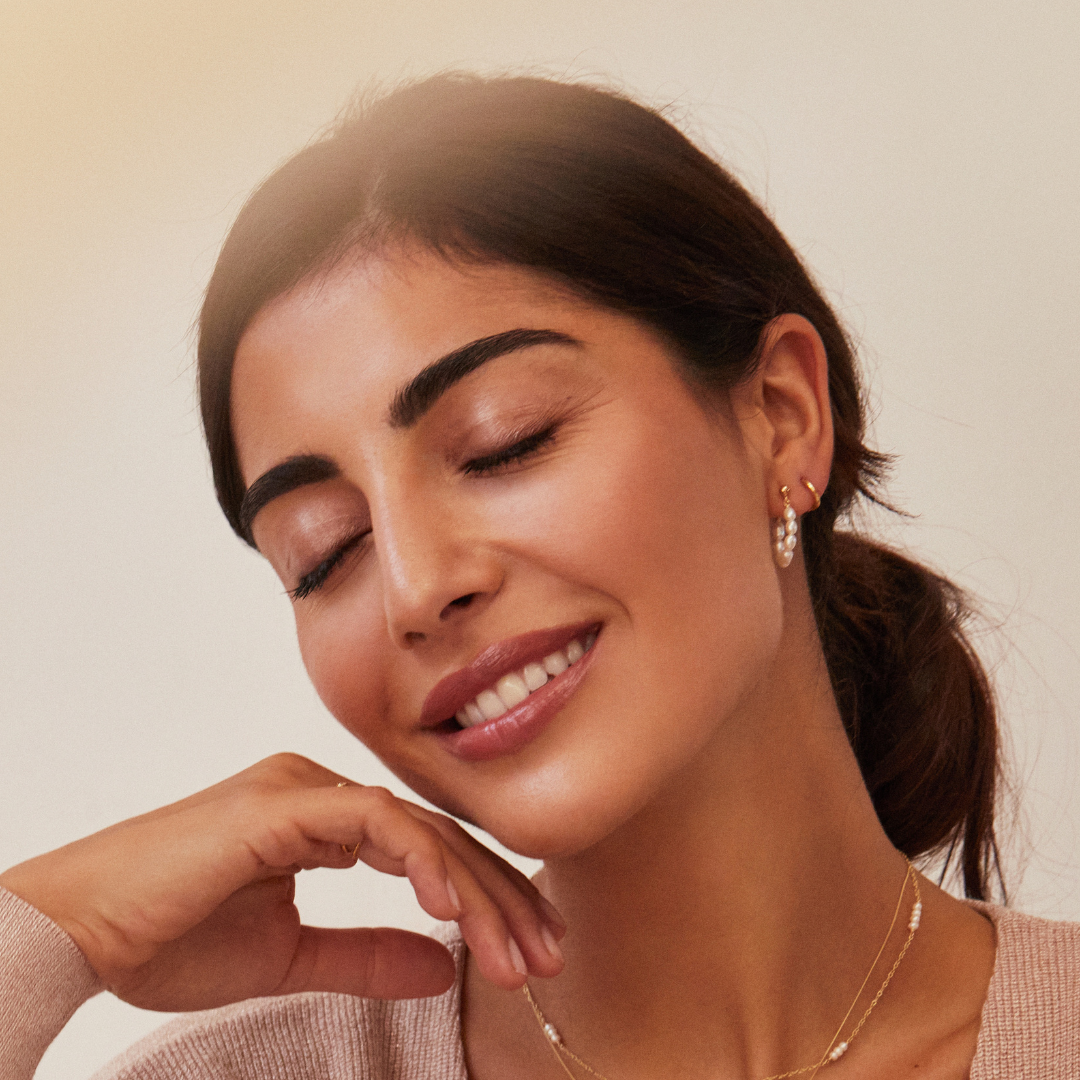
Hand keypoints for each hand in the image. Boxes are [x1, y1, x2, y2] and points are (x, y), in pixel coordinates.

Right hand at [0, 754, 563, 1010]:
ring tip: (519, 951)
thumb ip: (366, 953)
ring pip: (419, 830)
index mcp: (325, 820)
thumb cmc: (167, 938)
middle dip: (500, 898)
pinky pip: (374, 824)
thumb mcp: (290, 956)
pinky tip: (453, 908)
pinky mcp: (286, 802)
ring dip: (474, 891)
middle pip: (437, 839)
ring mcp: (305, 789)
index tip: (531, 949)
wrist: (82, 933)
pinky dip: (420, 861)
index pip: (427, 851)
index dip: (484, 898)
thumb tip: (444, 965)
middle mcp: (324, 794)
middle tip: (549, 955)